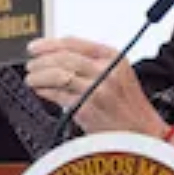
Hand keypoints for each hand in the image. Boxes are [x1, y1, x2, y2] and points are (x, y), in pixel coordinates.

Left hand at [25, 37, 166, 136]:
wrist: (142, 131)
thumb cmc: (129, 105)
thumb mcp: (118, 73)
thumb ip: (93, 62)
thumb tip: (58, 54)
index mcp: (113, 57)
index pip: (74, 43)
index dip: (49, 44)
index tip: (35, 47)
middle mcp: (106, 71)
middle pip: (64, 58)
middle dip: (41, 61)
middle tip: (31, 64)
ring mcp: (97, 90)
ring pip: (58, 76)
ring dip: (39, 76)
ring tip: (32, 78)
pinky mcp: (88, 108)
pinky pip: (59, 96)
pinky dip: (45, 92)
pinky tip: (40, 91)